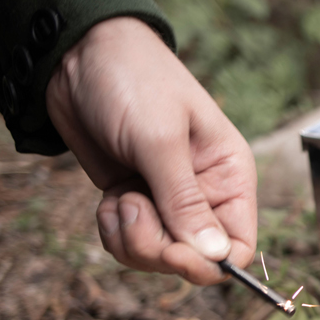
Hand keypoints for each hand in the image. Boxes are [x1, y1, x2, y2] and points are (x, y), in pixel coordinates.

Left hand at [46, 16, 257, 284]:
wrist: (80, 57)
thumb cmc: (135, 83)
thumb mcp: (160, 141)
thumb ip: (185, 202)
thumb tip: (215, 257)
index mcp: (229, 174)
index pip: (239, 244)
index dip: (208, 262)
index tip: (171, 251)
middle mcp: (203, 191)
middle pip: (193, 258)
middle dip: (156, 247)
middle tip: (132, 207)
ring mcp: (166, 198)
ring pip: (157, 255)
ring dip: (130, 238)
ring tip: (120, 197)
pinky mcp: (134, 198)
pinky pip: (128, 241)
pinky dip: (113, 229)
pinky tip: (109, 198)